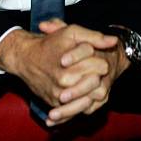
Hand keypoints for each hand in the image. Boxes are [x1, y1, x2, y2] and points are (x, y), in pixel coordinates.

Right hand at [0, 20, 117, 120]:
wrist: (26, 59)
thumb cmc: (50, 43)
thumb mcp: (71, 32)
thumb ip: (94, 36)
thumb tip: (114, 41)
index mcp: (70, 62)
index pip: (101, 66)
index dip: (100, 59)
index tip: (95, 55)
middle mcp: (64, 80)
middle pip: (96, 82)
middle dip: (97, 74)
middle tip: (91, 67)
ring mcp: (60, 94)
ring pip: (90, 98)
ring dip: (92, 89)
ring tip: (88, 78)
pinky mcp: (56, 103)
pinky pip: (78, 108)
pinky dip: (83, 101)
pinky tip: (84, 92)